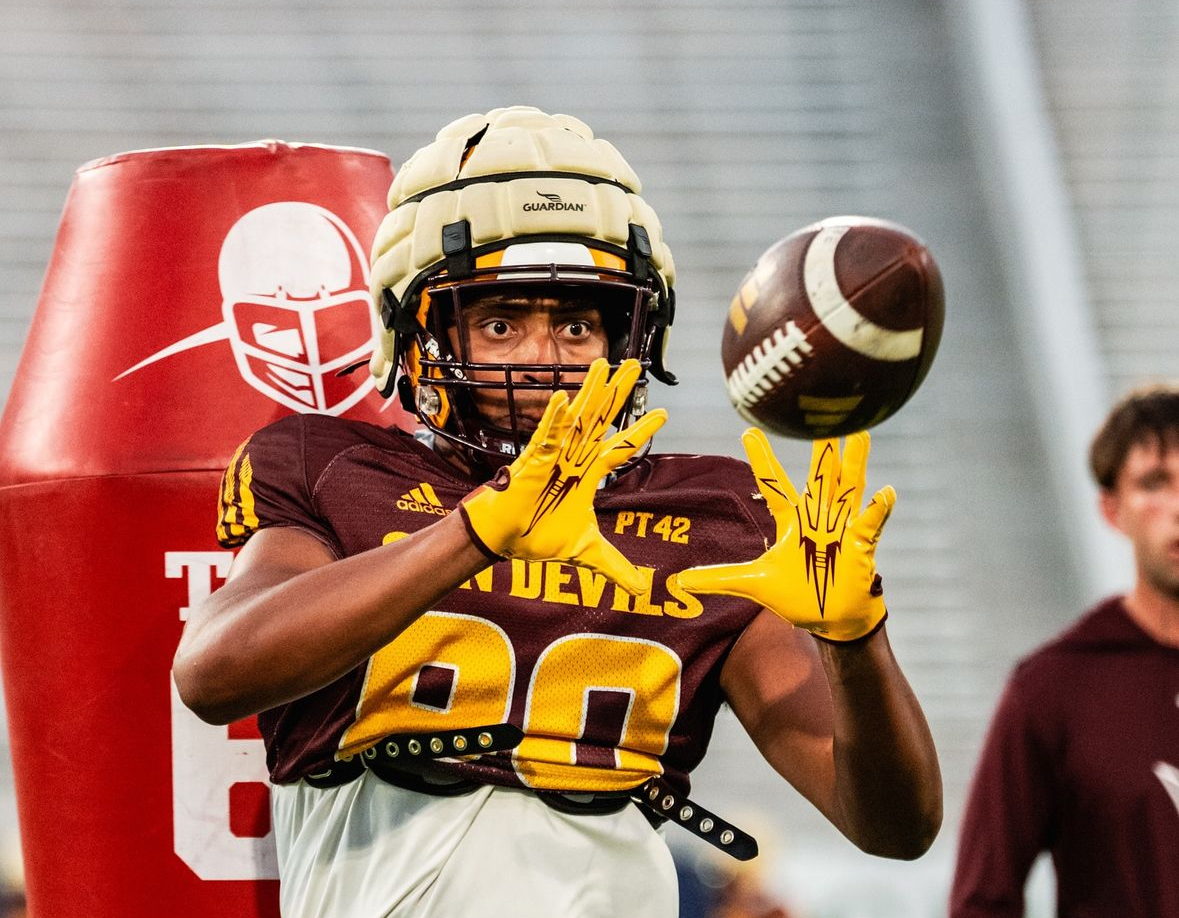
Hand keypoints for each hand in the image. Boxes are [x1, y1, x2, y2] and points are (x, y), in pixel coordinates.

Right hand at [459, 358, 666, 593]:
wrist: (504, 542)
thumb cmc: (537, 536)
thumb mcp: (586, 552)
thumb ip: (613, 566)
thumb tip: (641, 588)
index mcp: (587, 474)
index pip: (621, 447)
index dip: (641, 431)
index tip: (665, 415)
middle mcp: (573, 458)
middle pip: (602, 418)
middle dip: (619, 392)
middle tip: (636, 365)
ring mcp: (553, 455)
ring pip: (577, 417)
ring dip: (590, 391)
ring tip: (604, 364)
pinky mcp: (531, 461)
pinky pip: (544, 436)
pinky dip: (552, 418)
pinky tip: (562, 397)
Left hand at [673, 428, 893, 641]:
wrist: (830, 620)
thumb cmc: (798, 595)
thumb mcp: (753, 583)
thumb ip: (720, 578)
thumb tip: (682, 580)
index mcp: (792, 521)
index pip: (774, 483)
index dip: (763, 459)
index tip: (749, 432)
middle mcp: (818, 517)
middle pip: (819, 476)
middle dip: (820, 449)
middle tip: (820, 417)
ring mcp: (841, 529)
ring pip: (848, 489)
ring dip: (854, 464)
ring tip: (859, 434)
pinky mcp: (860, 547)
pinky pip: (870, 524)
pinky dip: (877, 510)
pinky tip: (884, 492)